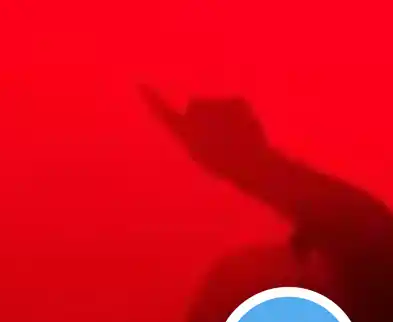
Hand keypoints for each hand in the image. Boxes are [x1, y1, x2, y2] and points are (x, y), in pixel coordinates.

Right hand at [141, 86, 274, 183]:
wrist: (251, 165)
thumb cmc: (224, 165)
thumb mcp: (200, 153)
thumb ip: (191, 133)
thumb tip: (192, 112)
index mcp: (186, 132)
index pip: (165, 113)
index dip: (152, 99)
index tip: (141, 85)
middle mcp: (197, 115)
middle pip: (197, 105)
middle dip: (206, 115)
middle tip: (220, 137)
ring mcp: (217, 105)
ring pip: (219, 106)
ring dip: (225, 117)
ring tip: (235, 136)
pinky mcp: (236, 100)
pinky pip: (236, 104)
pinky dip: (242, 114)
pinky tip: (246, 129)